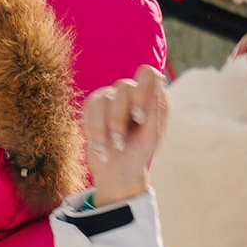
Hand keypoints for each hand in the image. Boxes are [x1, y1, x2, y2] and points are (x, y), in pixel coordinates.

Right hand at [79, 64, 170, 202]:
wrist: (117, 171)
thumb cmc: (138, 152)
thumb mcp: (151, 137)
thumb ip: (155, 112)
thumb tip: (156, 86)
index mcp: (152, 96)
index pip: (149, 74)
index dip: (142, 91)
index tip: (139, 118)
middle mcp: (132, 91)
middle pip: (124, 87)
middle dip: (119, 118)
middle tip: (120, 142)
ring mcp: (112, 96)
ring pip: (104, 98)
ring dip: (105, 129)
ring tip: (110, 148)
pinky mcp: (94, 105)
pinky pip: (91, 109)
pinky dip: (95, 132)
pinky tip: (100, 148)